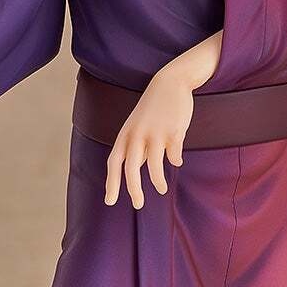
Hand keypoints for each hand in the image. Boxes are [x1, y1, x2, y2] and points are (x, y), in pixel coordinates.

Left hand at [104, 69, 194, 209]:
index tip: (110, 200)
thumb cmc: (153, 107)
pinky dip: (175, 160)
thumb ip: (137, 147)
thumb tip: (138, 170)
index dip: (111, 182)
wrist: (170, 81)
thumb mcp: (137, 125)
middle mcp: (137, 134)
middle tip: (137, 204)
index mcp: (126, 134)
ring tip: (161, 190)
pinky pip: (174, 155)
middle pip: (131, 168)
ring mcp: (156, 132)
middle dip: (133, 189)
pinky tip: (177, 161)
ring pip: (154, 166)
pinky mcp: (174, 131)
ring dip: (158, 181)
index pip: (114, 162)